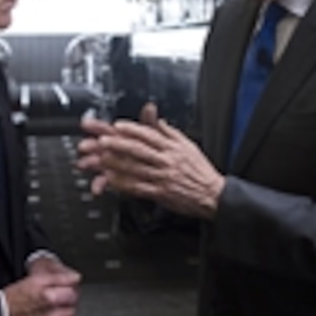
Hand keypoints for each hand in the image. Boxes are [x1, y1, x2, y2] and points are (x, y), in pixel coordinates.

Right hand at [2, 260, 80, 315]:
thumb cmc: (7, 303)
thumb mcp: (33, 280)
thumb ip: (59, 278)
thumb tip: (75, 277)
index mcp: (50, 298)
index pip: (74, 291)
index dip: (68, 287)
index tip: (64, 287)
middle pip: (72, 307)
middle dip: (66, 301)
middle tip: (55, 297)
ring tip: (45, 311)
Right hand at [77, 102, 158, 188]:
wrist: (162, 172)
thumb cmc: (156, 151)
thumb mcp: (154, 135)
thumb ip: (149, 122)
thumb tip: (150, 107)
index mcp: (122, 136)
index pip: (106, 129)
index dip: (95, 126)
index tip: (86, 124)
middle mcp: (115, 149)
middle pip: (99, 145)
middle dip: (90, 145)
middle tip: (83, 146)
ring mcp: (113, 164)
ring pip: (98, 162)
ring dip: (90, 163)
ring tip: (84, 165)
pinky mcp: (115, 179)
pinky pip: (105, 181)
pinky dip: (100, 184)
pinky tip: (97, 187)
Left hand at [82, 115, 225, 218]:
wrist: (213, 194)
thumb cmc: (200, 171)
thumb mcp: (188, 146)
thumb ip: (170, 133)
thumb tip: (157, 121)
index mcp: (173, 148)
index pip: (149, 135)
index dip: (132, 130)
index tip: (118, 126)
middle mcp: (167, 161)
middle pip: (140, 150)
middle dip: (120, 144)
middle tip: (103, 140)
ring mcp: (163, 177)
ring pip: (137, 168)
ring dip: (118, 164)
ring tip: (102, 159)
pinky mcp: (161, 193)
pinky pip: (139, 187)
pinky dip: (125, 184)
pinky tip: (113, 181)